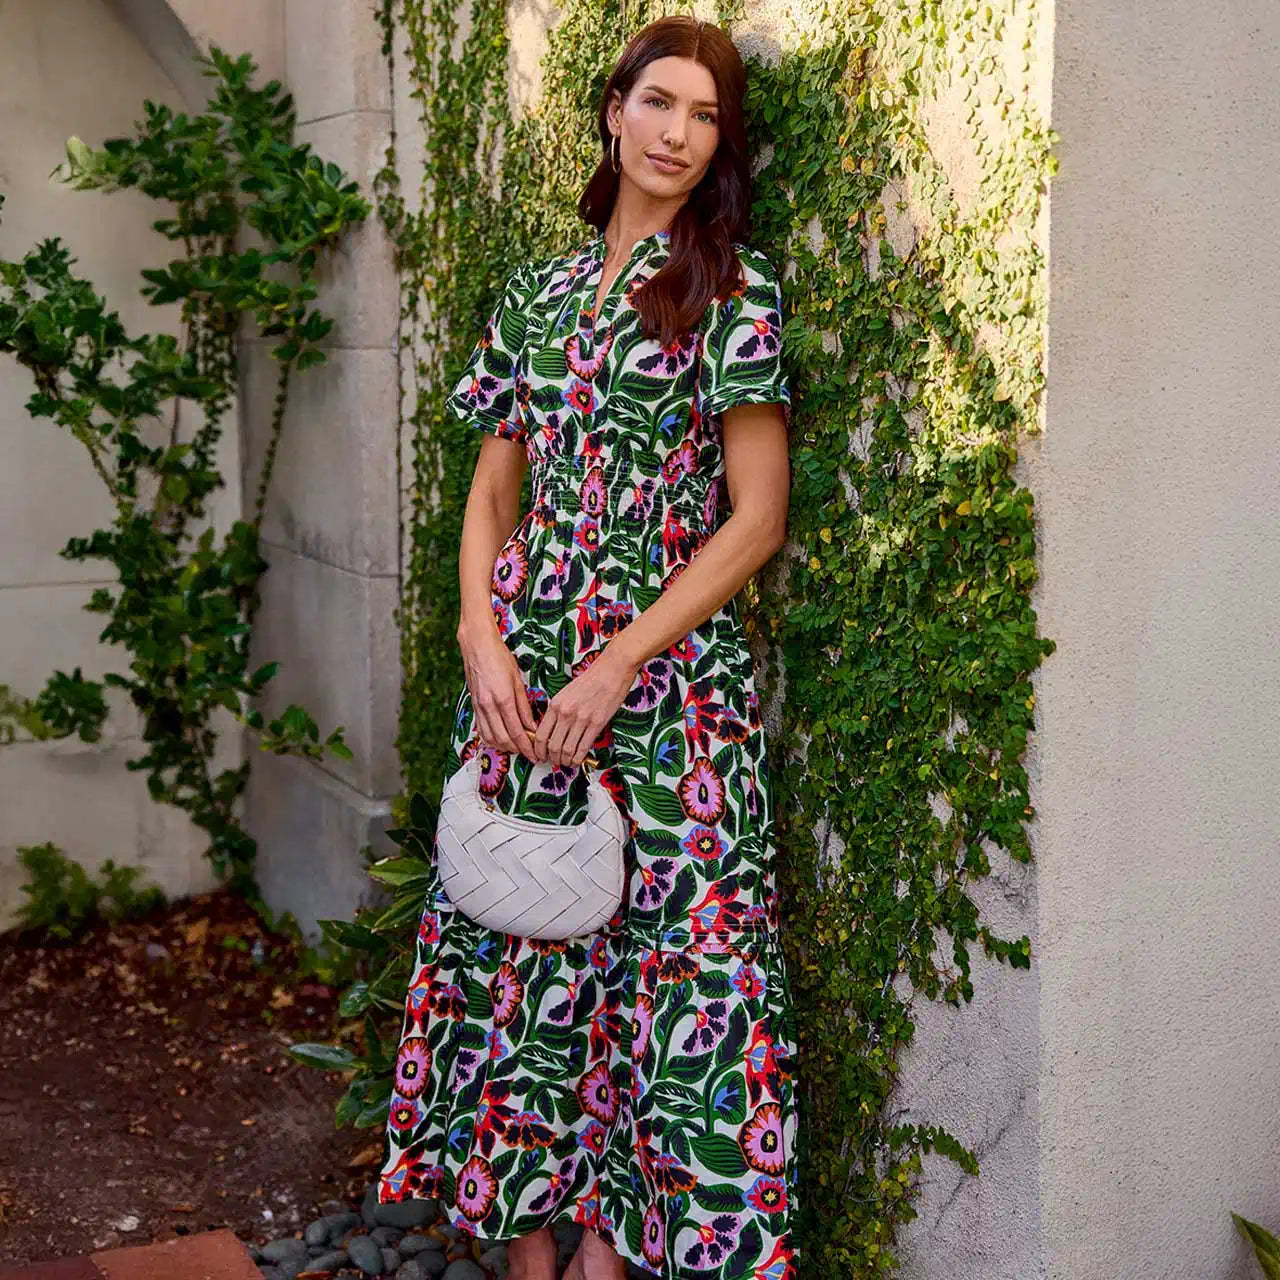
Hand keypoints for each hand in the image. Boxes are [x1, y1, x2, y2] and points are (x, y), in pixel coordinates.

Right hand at [458, 620, 538, 762]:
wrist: (477, 646)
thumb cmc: (500, 658)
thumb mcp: (518, 680)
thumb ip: (524, 706)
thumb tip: (532, 726)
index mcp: (503, 699)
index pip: (516, 732)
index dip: (527, 747)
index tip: (535, 754)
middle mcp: (489, 706)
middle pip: (503, 739)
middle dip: (517, 750)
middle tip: (529, 752)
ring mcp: (479, 707)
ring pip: (490, 738)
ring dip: (504, 747)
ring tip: (517, 747)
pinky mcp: (473, 706)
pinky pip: (482, 730)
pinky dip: (492, 739)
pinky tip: (502, 739)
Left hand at [530, 646, 638, 769]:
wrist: (611, 671)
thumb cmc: (590, 680)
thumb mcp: (565, 693)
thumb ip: (557, 711)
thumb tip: (551, 731)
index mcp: (556, 705)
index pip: (541, 735)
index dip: (538, 750)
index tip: (540, 755)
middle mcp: (566, 713)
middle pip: (552, 745)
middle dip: (552, 758)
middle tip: (553, 761)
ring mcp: (581, 719)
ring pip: (567, 749)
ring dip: (565, 761)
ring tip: (566, 763)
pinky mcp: (597, 724)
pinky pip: (583, 747)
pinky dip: (578, 758)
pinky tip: (577, 760)